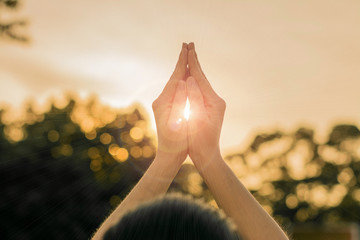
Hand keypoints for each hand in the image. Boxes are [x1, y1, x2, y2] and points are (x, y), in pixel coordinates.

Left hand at [152, 43, 188, 165]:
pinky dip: (182, 82)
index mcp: (164, 101)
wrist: (168, 156)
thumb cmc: (176, 142)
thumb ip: (180, 100)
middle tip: (187, 45)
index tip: (186, 47)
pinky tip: (186, 79)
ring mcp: (164, 105)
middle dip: (181, 62)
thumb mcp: (179, 120)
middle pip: (174, 77)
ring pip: (175, 83)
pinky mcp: (167, 110)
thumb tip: (182, 81)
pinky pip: (176, 91)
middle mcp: (162, 100)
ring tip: (187, 58)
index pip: (175, 77)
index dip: (182, 62)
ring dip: (182, 70)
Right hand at [186, 43, 225, 169]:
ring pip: (202, 83)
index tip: (187, 48)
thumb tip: (190, 79)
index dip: (192, 63)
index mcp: (213, 101)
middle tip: (189, 45)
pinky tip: (191, 78)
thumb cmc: (199, 141)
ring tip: (190, 57)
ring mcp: (214, 104)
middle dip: (194, 62)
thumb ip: (193, 99)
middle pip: (202, 77)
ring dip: (195, 70)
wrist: (207, 156)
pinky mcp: (210, 109)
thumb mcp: (196, 120)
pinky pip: (200, 91)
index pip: (200, 78)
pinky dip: (194, 81)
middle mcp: (216, 100)